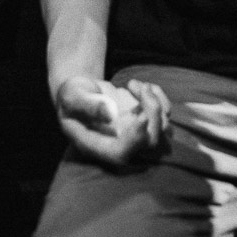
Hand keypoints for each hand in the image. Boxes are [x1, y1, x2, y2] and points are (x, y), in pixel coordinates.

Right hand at [53, 75, 169, 169]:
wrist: (82, 92)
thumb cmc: (72, 96)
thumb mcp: (72, 96)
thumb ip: (89, 105)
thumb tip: (110, 114)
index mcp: (99, 146)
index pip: (122, 153)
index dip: (136, 139)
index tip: (141, 116)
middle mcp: (121, 145)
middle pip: (149, 141)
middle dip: (151, 111)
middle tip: (136, 85)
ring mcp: (136, 134)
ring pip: (162, 128)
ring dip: (155, 101)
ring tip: (134, 84)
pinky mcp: (146, 121)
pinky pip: (164, 113)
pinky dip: (158, 95)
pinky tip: (140, 85)